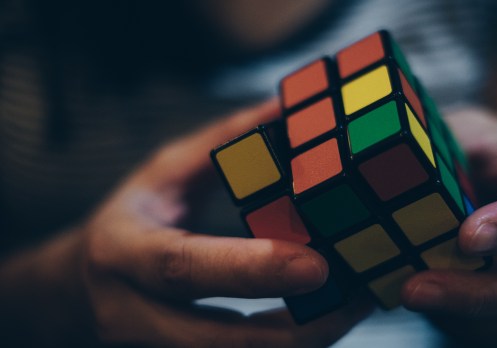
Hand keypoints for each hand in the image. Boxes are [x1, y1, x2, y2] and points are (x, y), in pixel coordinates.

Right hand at [78, 100, 370, 346]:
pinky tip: (328, 317)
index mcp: (123, 252)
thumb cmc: (131, 218)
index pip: (183, 268)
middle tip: (361, 295)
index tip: (317, 265)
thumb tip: (283, 107)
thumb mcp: (163, 172)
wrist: (80, 286)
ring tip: (359, 303)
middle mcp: (134, 311)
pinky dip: (293, 345)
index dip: (249, 269)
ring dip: (307, 340)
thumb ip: (222, 143)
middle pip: (221, 341)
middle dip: (301, 327)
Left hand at [401, 108, 496, 346]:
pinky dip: (470, 329)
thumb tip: (396, 166)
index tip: (468, 239)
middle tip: (415, 288)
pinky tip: (433, 309)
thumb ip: (449, 146)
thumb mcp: (469, 132)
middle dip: (476, 291)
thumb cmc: (485, 153)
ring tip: (413, 298)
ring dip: (468, 318)